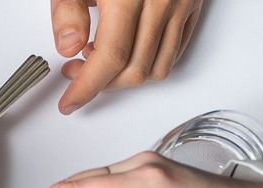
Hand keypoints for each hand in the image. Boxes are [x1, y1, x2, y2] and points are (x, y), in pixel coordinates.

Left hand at [50, 0, 204, 112]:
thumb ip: (68, 9)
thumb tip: (67, 48)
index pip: (110, 59)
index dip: (86, 88)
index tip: (69, 103)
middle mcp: (162, 0)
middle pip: (134, 70)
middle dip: (101, 83)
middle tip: (75, 72)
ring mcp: (183, 1)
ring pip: (157, 67)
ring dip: (126, 76)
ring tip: (100, 58)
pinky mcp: (194, 1)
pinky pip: (176, 49)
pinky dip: (151, 61)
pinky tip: (129, 49)